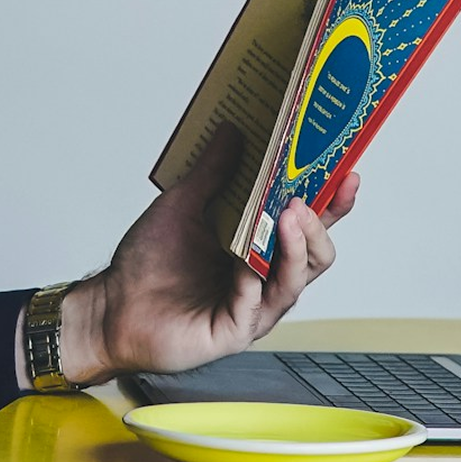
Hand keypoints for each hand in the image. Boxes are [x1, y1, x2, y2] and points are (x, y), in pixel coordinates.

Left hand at [55, 125, 359, 384]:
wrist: (112, 306)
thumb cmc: (147, 264)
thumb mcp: (182, 206)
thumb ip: (211, 173)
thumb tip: (233, 131)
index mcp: (259, 248)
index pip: (308, 225)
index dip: (333, 203)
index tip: (347, 174)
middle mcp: (264, 278)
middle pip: (315, 254)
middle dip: (318, 224)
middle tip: (303, 198)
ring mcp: (254, 307)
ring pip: (295, 280)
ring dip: (295, 246)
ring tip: (289, 216)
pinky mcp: (236, 330)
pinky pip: (257, 305)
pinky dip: (256, 279)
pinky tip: (249, 261)